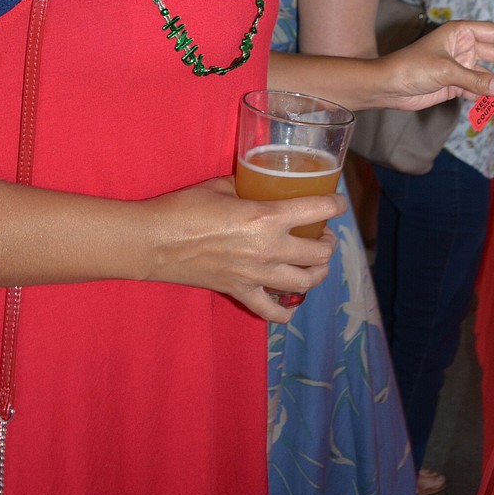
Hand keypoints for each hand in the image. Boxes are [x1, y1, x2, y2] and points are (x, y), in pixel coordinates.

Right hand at [144, 177, 345, 322]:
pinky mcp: (241, 292)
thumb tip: (259, 183)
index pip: (316, 210)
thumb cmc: (185, 208)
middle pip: (318, 253)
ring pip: (305, 283)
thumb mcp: (221, 186)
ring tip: (315, 264)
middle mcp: (269, 249)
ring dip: (318, 273)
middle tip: (323, 235)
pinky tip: (291, 303)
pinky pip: (273, 311)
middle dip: (328, 244)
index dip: (335, 204)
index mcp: (267, 217)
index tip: (339, 202)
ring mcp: (257, 276)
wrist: (154, 242)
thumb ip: (247, 186)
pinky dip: (287, 310)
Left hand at [363, 20, 493, 111]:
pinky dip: (490, 102)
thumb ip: (476, 80)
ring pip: (490, 79)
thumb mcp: (446, 71)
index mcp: (461, 32)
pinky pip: (479, 93)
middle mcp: (464, 47)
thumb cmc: (411, 67)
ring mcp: (462, 67)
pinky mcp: (457, 85)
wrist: (387, 86)